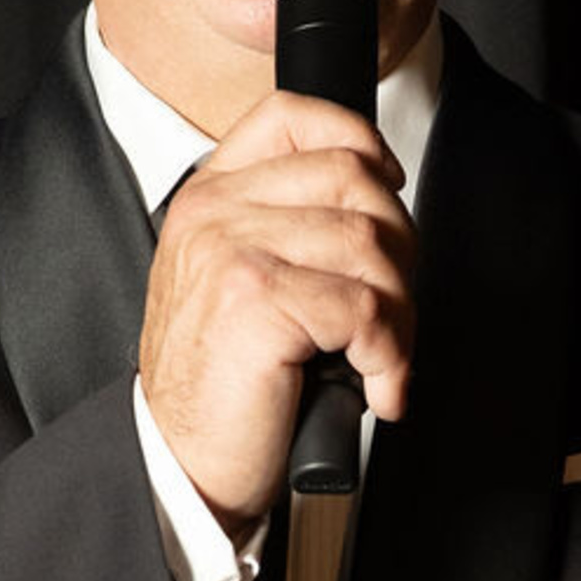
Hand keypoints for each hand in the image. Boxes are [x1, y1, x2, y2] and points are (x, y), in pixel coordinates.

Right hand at [138, 92, 415, 531]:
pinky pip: (367, 309)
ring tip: (381, 356)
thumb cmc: (221, 382)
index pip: (294, 116)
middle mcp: (216, 212)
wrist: (180, 464)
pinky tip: (376, 386)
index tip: (389, 185)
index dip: (361, 140)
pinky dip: (391, 356)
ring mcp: (232, 251)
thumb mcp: (239, 279)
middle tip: (392, 310)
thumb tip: (382, 198)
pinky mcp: (256, 301)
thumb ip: (288, 224)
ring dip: (401, 313)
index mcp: (211, 196)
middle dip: (400, 250)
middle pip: (356, 180)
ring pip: (372, 245)